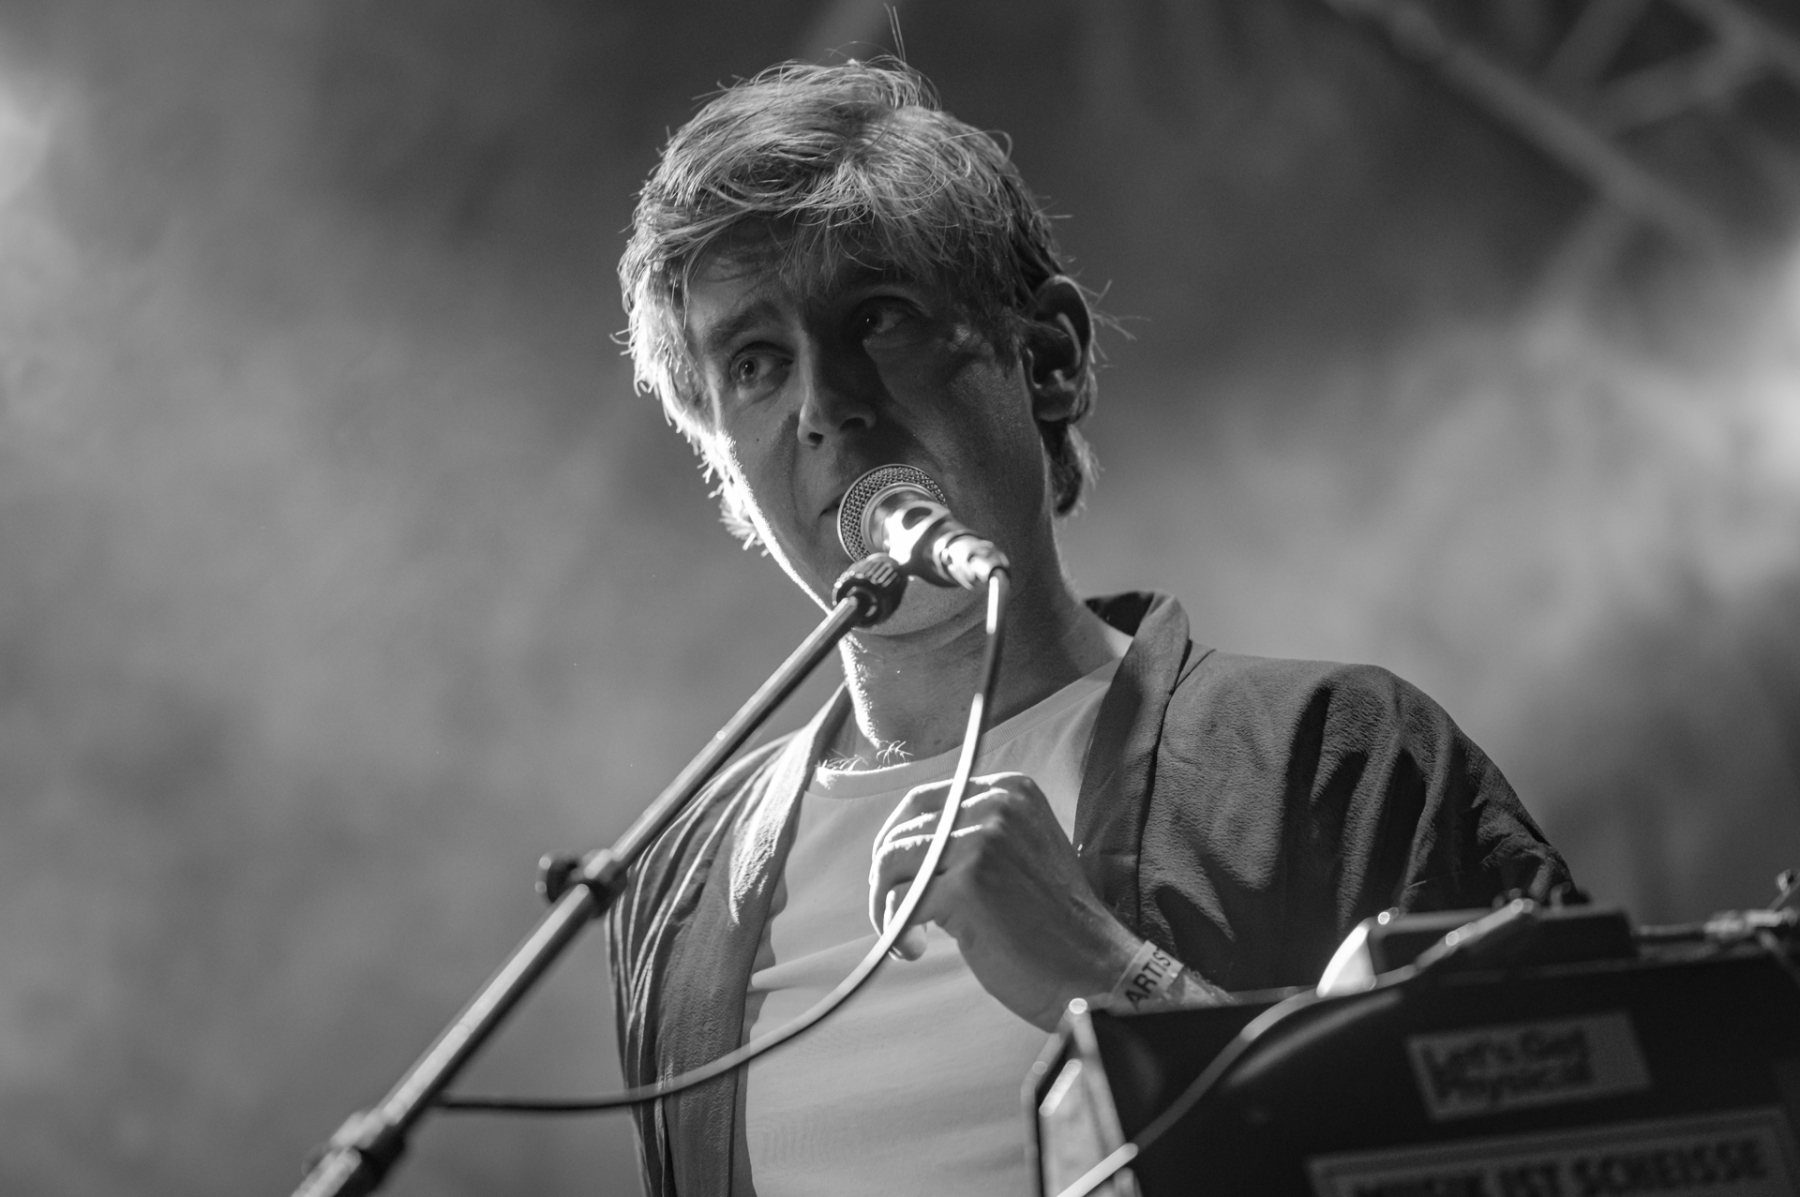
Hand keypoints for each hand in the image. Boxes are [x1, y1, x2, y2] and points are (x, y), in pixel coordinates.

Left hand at [868, 770, 1143, 1029]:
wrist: (1093, 972)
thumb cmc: (1051, 923)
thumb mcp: (1019, 851)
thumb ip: (974, 833)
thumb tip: (901, 843)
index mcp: (1011, 791)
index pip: (924, 800)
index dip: (897, 838)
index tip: (895, 875)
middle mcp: (998, 807)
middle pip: (902, 830)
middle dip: (885, 876)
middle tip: (895, 912)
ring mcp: (984, 843)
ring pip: (892, 862)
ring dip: (886, 905)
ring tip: (907, 936)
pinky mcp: (969, 886)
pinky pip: (900, 902)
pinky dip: (896, 931)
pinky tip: (914, 950)